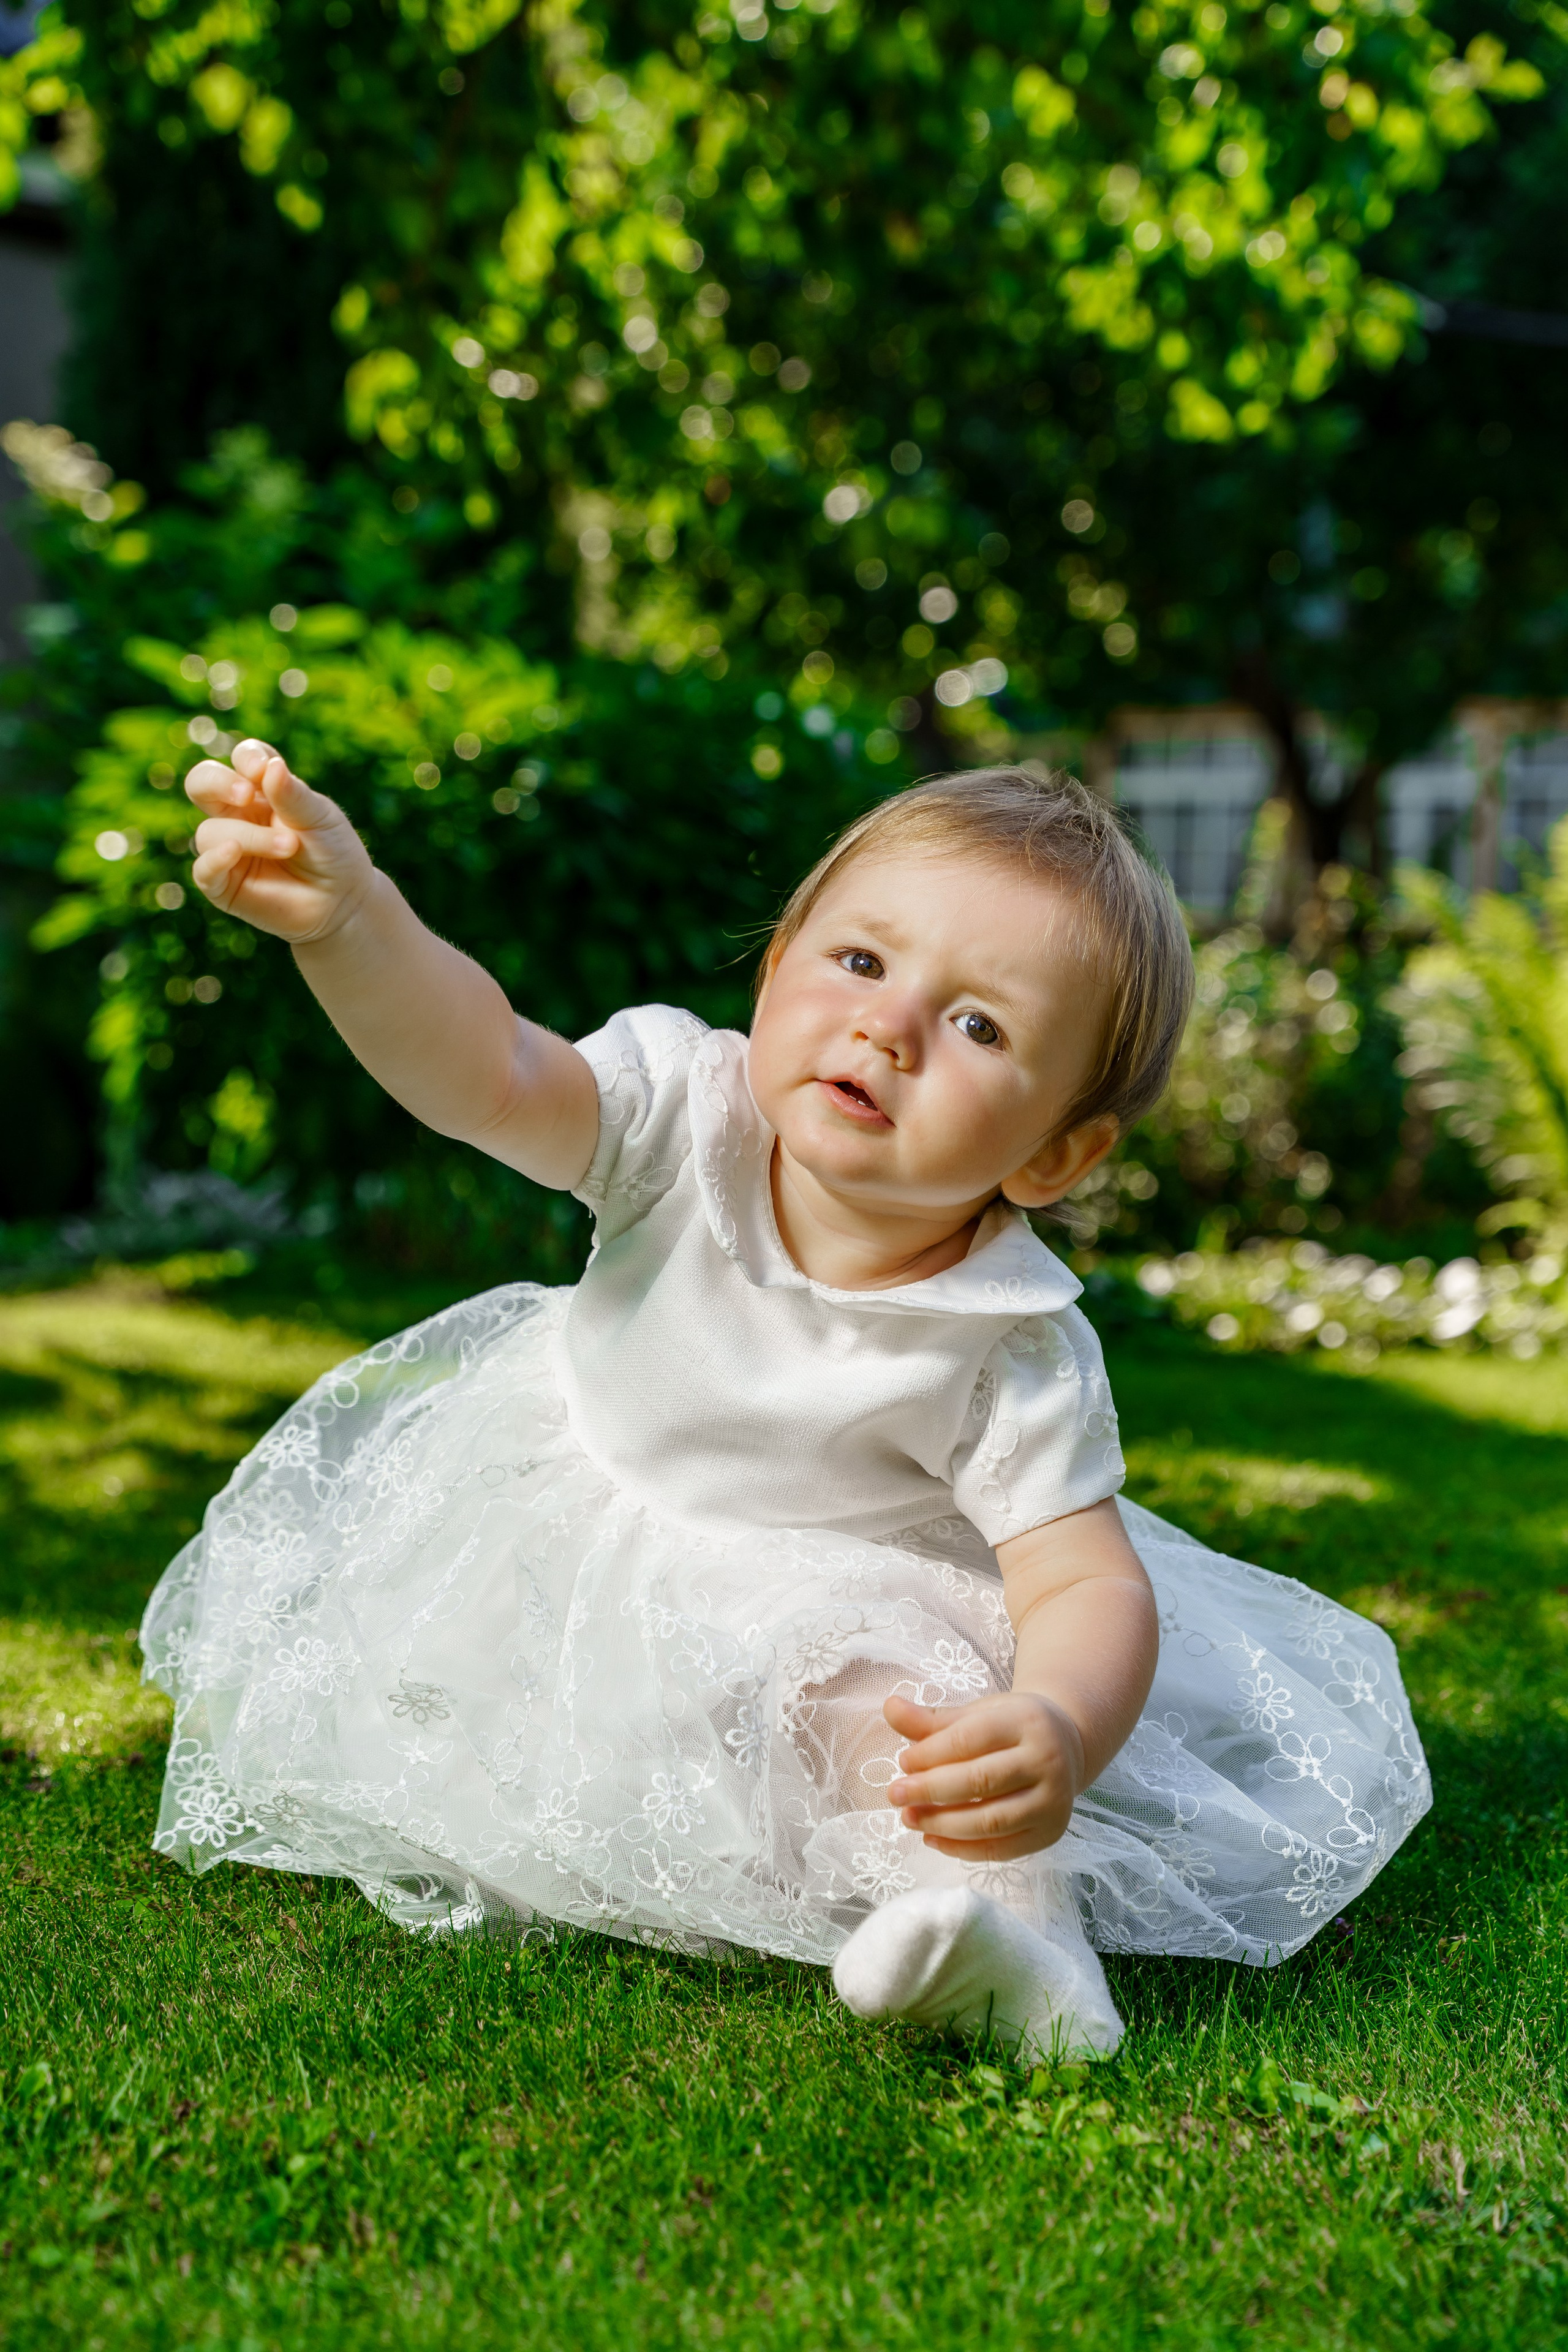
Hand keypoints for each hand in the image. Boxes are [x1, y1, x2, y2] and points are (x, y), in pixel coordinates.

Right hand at [186, 738, 374, 944]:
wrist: (343, 902)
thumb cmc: (333, 852)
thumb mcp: (320, 818)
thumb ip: (293, 794)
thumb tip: (270, 766)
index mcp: (262, 790)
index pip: (243, 759)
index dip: (247, 758)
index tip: (263, 770)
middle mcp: (238, 814)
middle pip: (201, 783)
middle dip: (217, 782)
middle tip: (246, 794)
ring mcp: (227, 847)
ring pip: (210, 831)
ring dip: (251, 836)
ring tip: (289, 846)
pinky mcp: (223, 884)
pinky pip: (203, 869)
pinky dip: (214, 859)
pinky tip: (234, 851)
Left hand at [882, 1689, 1084, 1862]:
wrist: (1067, 1747)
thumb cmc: (1012, 1728)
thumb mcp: (978, 1714)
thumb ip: (932, 1719)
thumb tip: (889, 1707)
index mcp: (1027, 1722)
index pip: (971, 1740)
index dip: (930, 1753)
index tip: (903, 1762)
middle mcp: (1047, 1761)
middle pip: (979, 1781)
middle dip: (930, 1790)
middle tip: (895, 1794)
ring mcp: (1053, 1801)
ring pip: (990, 1821)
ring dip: (942, 1824)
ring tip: (909, 1818)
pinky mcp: (1050, 1834)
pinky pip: (1001, 1849)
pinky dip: (962, 1849)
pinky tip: (932, 1838)